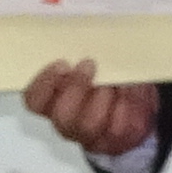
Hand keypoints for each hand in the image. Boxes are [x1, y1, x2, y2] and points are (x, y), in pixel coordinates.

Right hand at [24, 58, 160, 157]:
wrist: (136, 106)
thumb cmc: (107, 78)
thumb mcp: (93, 63)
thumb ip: (82, 54)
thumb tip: (85, 31)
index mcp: (53, 102)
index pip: (35, 100)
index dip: (43, 84)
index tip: (62, 64)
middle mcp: (67, 123)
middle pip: (62, 116)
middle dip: (76, 88)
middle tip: (89, 65)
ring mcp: (91, 136)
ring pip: (90, 124)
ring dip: (103, 97)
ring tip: (114, 79)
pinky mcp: (116, 140)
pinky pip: (119, 125)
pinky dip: (126, 103)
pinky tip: (131, 89)